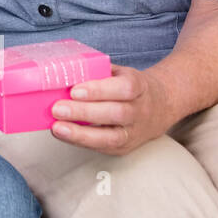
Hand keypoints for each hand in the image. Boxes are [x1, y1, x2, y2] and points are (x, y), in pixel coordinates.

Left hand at [47, 65, 174, 155]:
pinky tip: (65, 135)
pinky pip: (104, 147)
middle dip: (84, 112)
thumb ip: (96, 72)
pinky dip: (82, 142)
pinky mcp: (125, 147)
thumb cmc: (128, 86)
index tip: (75, 90)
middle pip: (116, 113)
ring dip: (81, 133)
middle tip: (58, 109)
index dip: (99, 90)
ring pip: (112, 136)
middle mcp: (140, 110)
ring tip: (58, 127)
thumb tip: (63, 71)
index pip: (124, 88)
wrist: (158, 107)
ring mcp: (134, 131)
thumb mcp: (118, 72)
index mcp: (139, 86)